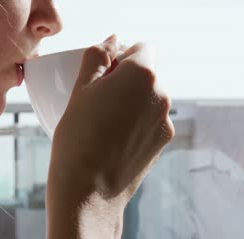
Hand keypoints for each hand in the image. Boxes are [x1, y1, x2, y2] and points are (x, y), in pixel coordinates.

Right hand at [49, 35, 174, 205]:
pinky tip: (112, 140)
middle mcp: (162, 95)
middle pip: (146, 74)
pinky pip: (150, 121)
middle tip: (96, 102)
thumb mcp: (80, 90)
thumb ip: (97, 57)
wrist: (88, 193)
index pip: (141, 48)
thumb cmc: (78, 139)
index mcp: (142, 75)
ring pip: (148, 99)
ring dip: (130, 103)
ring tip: (102, 125)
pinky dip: (135, 123)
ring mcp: (165, 122)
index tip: (102, 74)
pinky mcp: (162, 143)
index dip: (120, 57)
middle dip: (125, 80)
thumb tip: (111, 40)